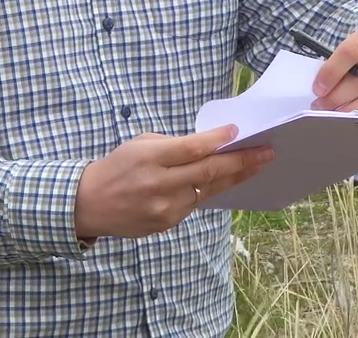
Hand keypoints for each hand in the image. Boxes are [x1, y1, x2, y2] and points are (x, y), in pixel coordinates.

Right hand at [72, 126, 274, 239]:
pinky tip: (223, 182)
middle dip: (242, 162)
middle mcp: (159, 184)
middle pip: (209, 172)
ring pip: (207, 190)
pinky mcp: (167, 224)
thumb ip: (174, 145)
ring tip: (255, 166)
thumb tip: (210, 145)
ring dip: (232, 178)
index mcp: (150, 158)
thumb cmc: (117, 166)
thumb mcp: (140, 144)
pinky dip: (208, 191)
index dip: (218, 141)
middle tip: (267, 153)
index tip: (238, 132)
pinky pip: (195, 204)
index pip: (192, 148)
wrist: (90, 204)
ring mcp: (164, 208)